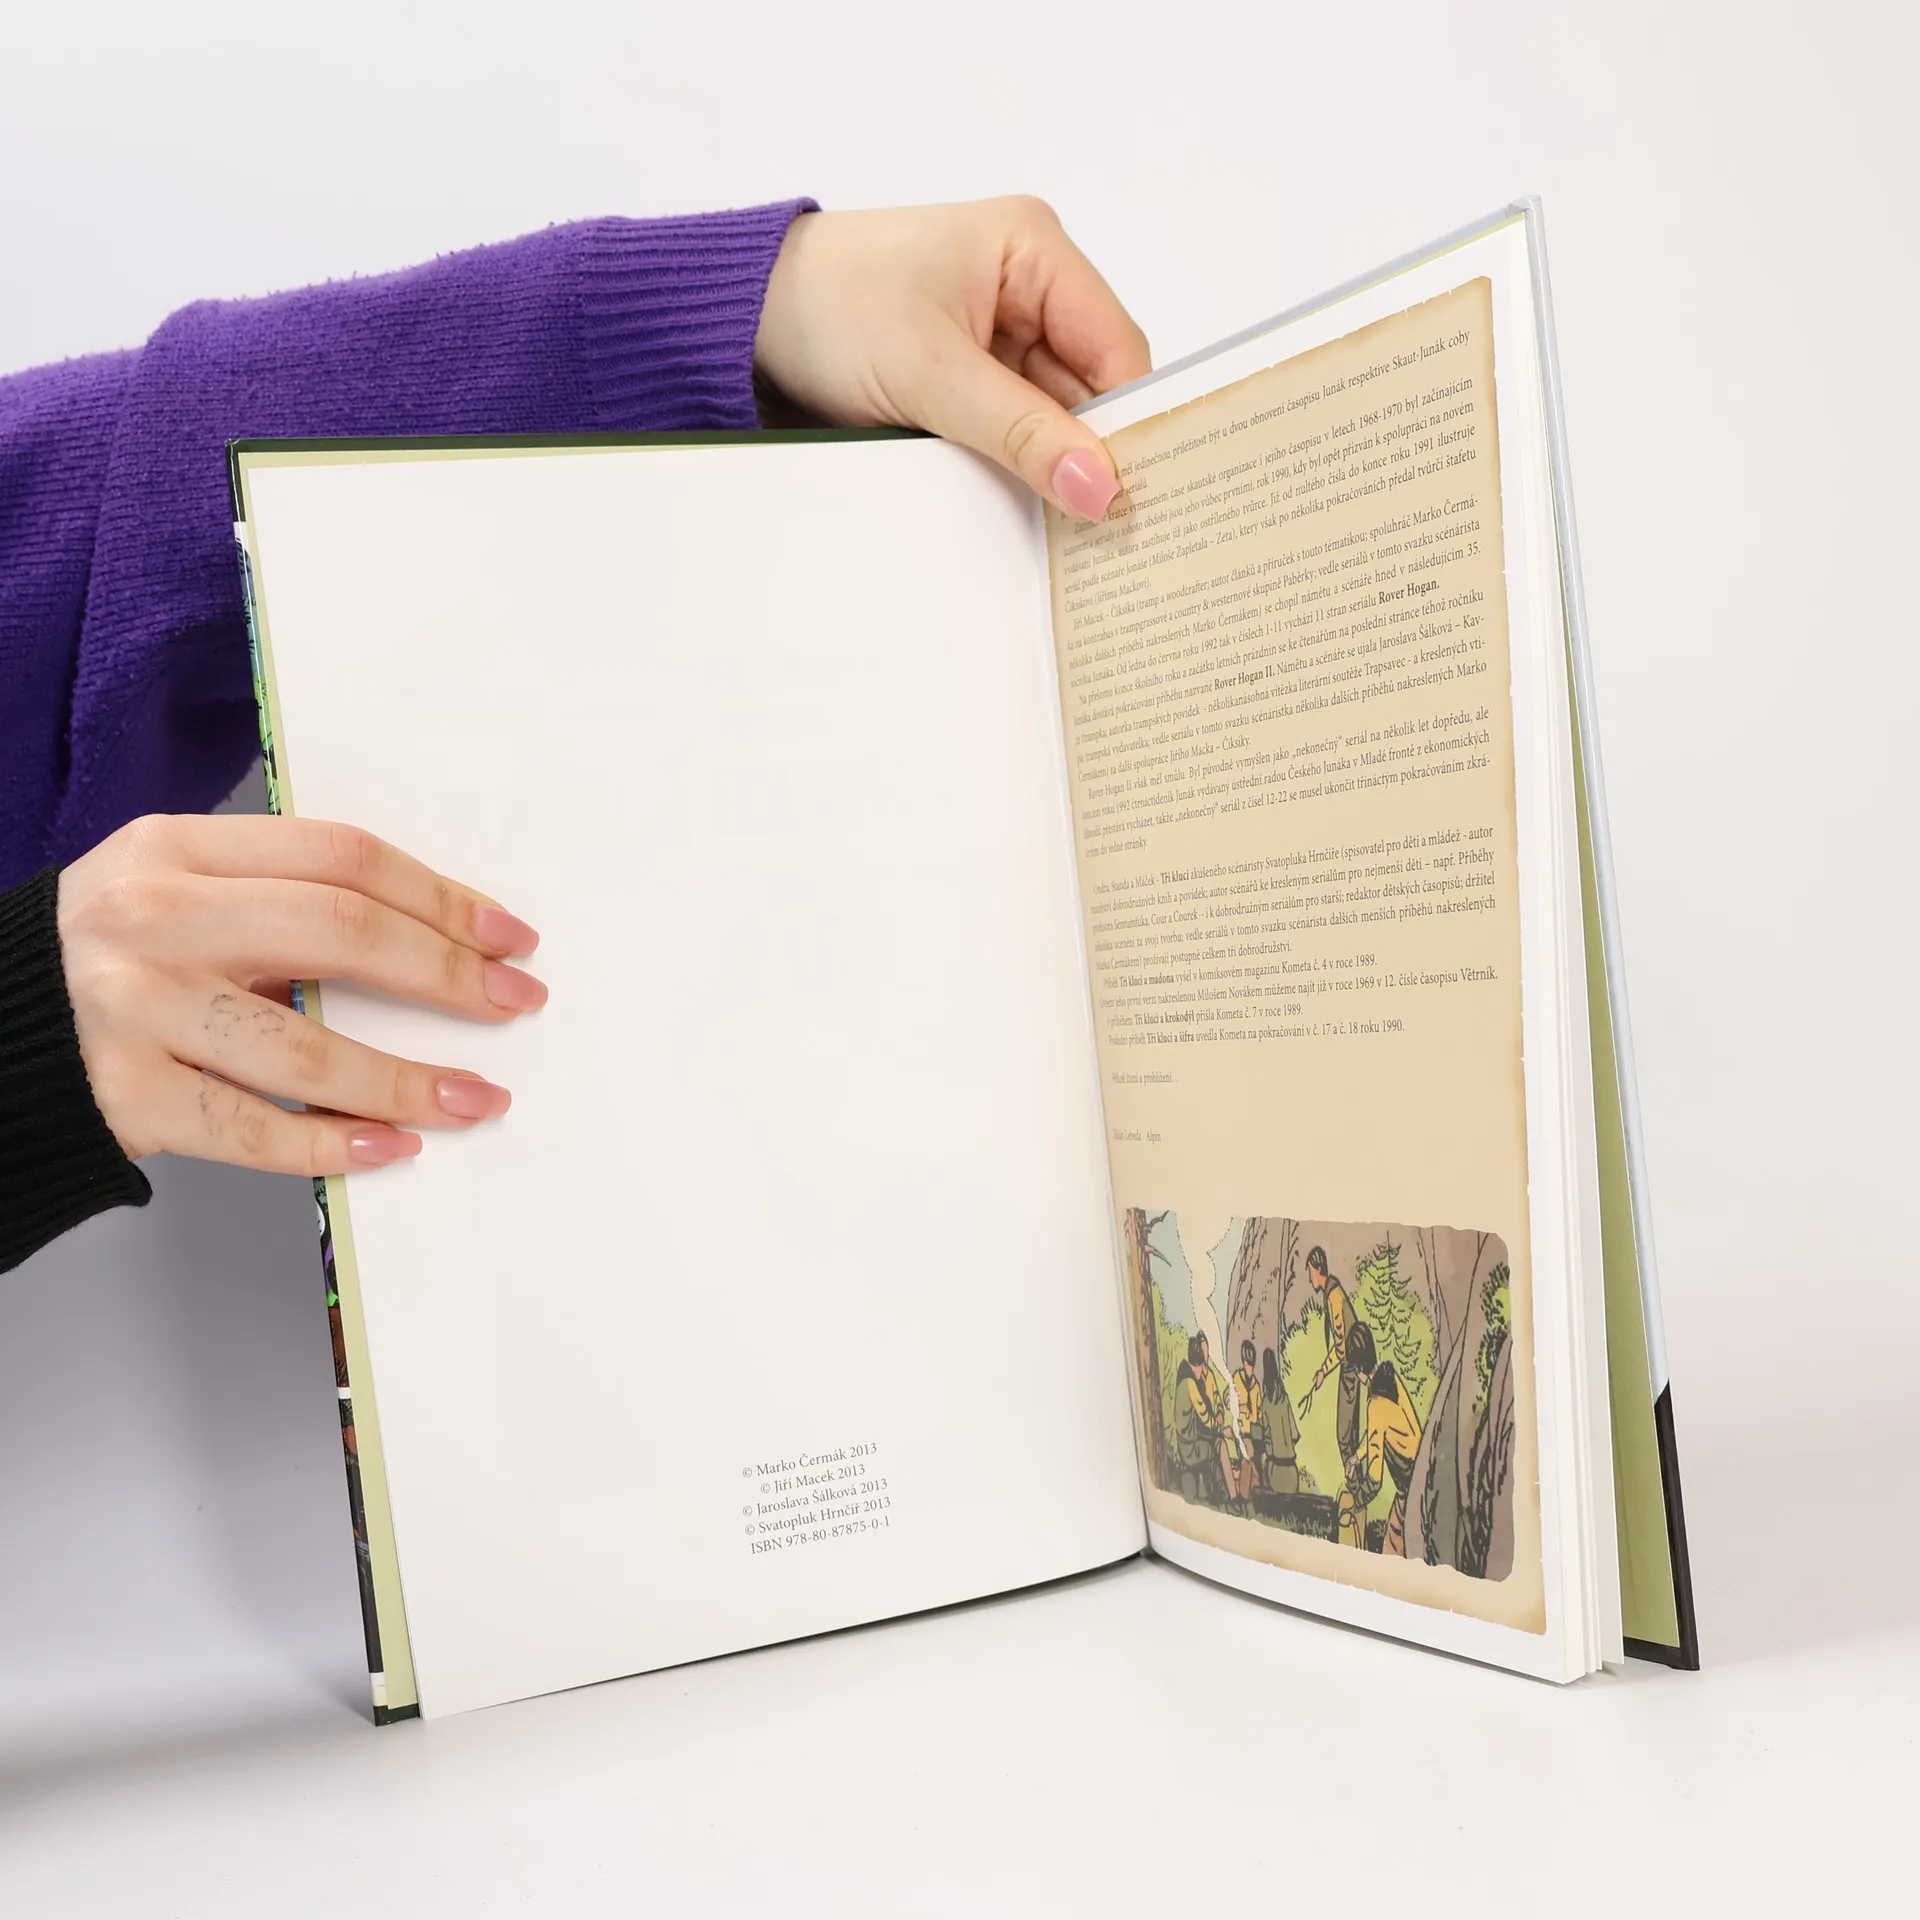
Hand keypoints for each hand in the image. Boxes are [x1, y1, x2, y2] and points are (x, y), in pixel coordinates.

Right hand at [58, 815, 546, 1175]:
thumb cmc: (118, 955)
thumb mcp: (180, 891)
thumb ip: (284, 896)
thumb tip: (442, 941)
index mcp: (173, 849)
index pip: (341, 857)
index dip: (440, 897)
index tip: (508, 937)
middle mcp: (150, 919)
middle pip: (339, 934)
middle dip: (445, 975)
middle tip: (512, 1004)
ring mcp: (132, 1010)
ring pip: (307, 1049)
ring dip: (410, 1081)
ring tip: (477, 1098)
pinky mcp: (124, 1096)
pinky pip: (255, 1131)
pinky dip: (335, 1145)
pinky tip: (393, 1145)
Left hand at [754, 198, 1150, 521]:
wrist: (738, 319)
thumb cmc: (826, 309)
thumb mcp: (930, 374)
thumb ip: (1021, 432)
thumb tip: (1101, 489)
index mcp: (1034, 250)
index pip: (1117, 350)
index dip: (1128, 424)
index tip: (1131, 500)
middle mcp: (1028, 285)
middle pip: (1089, 389)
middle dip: (1084, 453)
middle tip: (1096, 533)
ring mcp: (998, 334)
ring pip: (1051, 418)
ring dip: (1042, 465)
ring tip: (1050, 525)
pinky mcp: (967, 375)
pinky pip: (1011, 429)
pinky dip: (1011, 466)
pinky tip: (1013, 504)